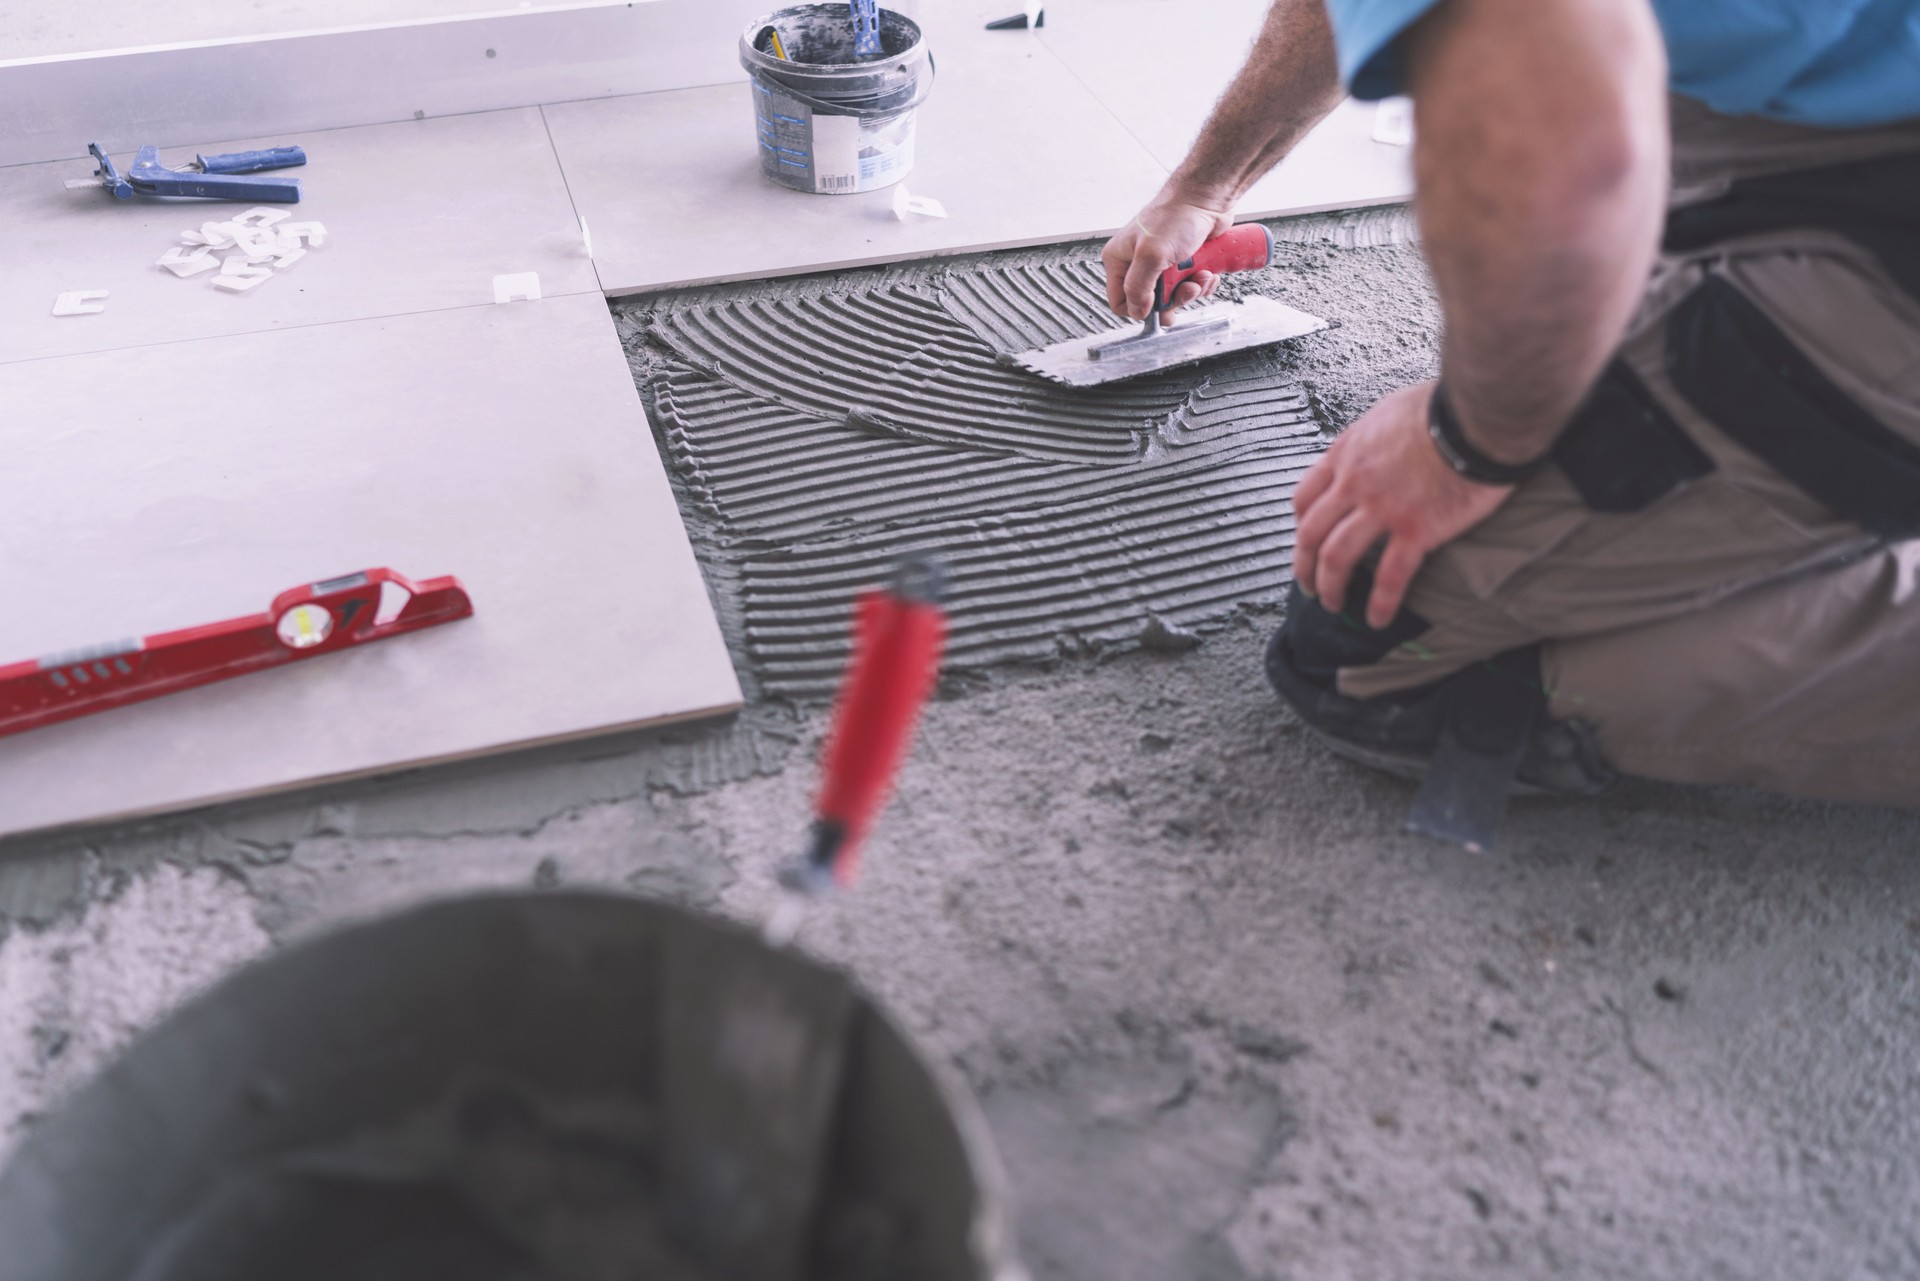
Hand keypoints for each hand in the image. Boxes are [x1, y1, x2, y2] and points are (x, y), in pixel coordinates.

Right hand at [1100, 194, 1233, 320]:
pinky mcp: (1181, 264)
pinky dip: (1202, 283)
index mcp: (1120, 260)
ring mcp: (1161, 265)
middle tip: (1186, 287)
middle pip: (1151, 303)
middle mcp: (1138, 263)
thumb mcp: (1151, 255)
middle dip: (1174, 299)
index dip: (1140, 309)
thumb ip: (1138, 287)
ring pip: (1174, 297)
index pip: (1120, 302)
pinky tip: (1206, 271)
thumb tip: (1137, 311)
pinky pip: (1190, 287)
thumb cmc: (1176, 216)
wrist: (1205, 199)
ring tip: (1200, 275)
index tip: (1158, 303)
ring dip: (1192, 290)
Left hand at [1291, 381, 1514, 628]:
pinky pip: (1389, 576)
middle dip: (1304, 565)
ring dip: (1330, 587)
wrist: (1478, 415)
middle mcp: (1355, 484)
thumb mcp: (1390, 410)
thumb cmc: (1444, 407)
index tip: (1306, 540)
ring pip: (1337, 558)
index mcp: (1348, 454)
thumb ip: (1373, 434)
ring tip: (1332, 605)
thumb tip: (1376, 441)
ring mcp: (1383, 509)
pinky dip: (1379, 603)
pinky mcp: (1417, 530)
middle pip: (1312, 534)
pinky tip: (1376, 619)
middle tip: (1308, 584)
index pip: (1305, 496)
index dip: (1301, 525)